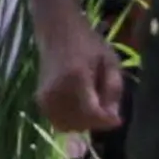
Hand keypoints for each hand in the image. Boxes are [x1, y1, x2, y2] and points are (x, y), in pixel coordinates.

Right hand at [36, 21, 126, 136]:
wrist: (57, 32)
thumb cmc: (88, 43)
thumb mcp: (110, 61)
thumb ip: (114, 90)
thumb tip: (113, 118)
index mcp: (76, 78)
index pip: (92, 114)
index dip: (107, 121)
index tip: (118, 119)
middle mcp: (56, 91)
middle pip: (81, 124)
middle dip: (97, 121)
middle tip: (104, 106)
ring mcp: (45, 98)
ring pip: (70, 127)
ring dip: (84, 122)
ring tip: (92, 104)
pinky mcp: (40, 101)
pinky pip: (59, 122)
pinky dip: (71, 120)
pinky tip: (79, 106)